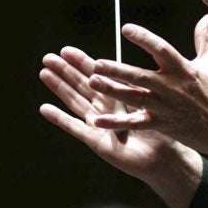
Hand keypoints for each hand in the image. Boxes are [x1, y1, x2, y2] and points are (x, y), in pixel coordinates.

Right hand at [39, 45, 202, 207]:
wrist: (164, 158)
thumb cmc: (162, 130)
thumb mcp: (147, 102)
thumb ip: (134, 86)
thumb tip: (125, 67)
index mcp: (118, 97)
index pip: (96, 75)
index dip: (81, 62)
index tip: (67, 50)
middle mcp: (105, 109)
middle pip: (80, 86)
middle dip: (64, 71)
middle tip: (48, 57)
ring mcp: (99, 124)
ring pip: (74, 101)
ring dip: (59, 88)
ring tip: (44, 73)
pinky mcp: (96, 140)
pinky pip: (74, 127)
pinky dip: (59, 118)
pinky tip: (45, 108)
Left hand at [86, 14, 207, 169]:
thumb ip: (204, 39)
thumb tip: (207, 18)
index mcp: (183, 69)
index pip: (161, 49)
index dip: (143, 38)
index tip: (125, 28)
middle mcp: (172, 88)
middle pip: (141, 76)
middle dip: (118, 70)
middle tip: (97, 63)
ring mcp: (166, 107)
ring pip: (134, 98)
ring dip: (112, 91)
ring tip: (92, 83)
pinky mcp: (162, 125)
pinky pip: (135, 123)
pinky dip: (116, 123)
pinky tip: (96, 120)